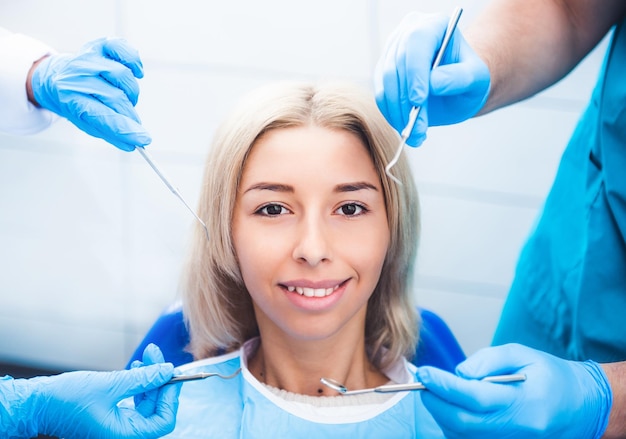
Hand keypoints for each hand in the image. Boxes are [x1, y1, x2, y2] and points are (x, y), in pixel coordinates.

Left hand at [29, 37, 150, 150]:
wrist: (58, 79)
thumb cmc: (78, 103)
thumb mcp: (87, 123)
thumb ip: (111, 134)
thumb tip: (133, 144)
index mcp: (70, 99)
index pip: (101, 116)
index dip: (125, 129)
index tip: (144, 139)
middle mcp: (76, 75)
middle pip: (116, 97)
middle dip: (130, 114)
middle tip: (133, 121)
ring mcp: (87, 57)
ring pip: (123, 76)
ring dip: (131, 93)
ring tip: (125, 98)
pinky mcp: (99, 45)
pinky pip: (122, 49)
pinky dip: (134, 61)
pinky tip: (135, 73)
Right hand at [33, 351, 180, 437]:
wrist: (36, 404)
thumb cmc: (65, 400)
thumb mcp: (110, 385)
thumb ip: (142, 379)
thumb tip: (167, 370)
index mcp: (124, 435)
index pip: (163, 420)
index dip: (171, 396)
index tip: (171, 372)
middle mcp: (122, 433)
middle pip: (155, 408)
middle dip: (159, 379)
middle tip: (156, 354)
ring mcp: (117, 426)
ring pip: (145, 402)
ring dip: (148, 378)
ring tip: (146, 356)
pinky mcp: (110, 416)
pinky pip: (132, 401)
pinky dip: (137, 384)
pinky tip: (136, 367)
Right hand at [374, 11, 489, 145]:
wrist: (458, 90)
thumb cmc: (470, 80)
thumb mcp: (477, 79)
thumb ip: (459, 78)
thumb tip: (433, 84)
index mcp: (433, 26)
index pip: (416, 42)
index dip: (415, 72)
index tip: (419, 100)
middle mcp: (408, 34)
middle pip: (396, 66)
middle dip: (405, 101)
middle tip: (418, 129)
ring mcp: (393, 54)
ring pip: (385, 84)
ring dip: (398, 113)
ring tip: (416, 135)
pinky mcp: (383, 74)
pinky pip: (381, 96)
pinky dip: (392, 116)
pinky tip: (409, 130)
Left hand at [417, 343, 611, 437]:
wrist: (582, 406)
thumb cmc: (553, 376)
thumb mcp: (523, 354)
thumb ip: (488, 361)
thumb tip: (458, 373)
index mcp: (525, 403)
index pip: (475, 398)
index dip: (444, 386)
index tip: (424, 373)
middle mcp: (518, 429)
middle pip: (463, 423)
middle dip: (436, 403)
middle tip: (423, 383)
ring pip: (464, 435)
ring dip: (442, 414)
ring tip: (435, 391)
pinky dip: (453, 425)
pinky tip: (451, 406)